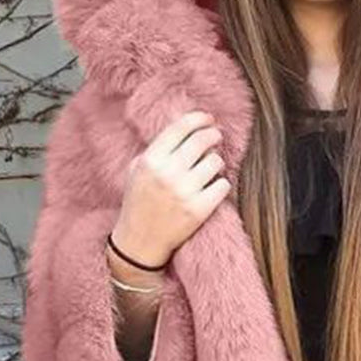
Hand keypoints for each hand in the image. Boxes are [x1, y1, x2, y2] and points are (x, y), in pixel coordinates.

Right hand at [110, 109, 231, 268]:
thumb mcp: (137, 169)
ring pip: (216, 162)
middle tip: (216, 136)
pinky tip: (213, 187)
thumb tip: (185, 126)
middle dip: (213, 135)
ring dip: (216, 162)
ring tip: (210, 167)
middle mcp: (168, 173)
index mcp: (151, 160)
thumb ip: (157, 148)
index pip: (181, 128)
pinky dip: (221, 184)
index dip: (199, 119)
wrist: (140, 241)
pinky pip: (223, 185)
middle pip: (202, 141)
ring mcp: (185, 192)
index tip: (208, 119)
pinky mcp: (199, 210)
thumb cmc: (139, 201)